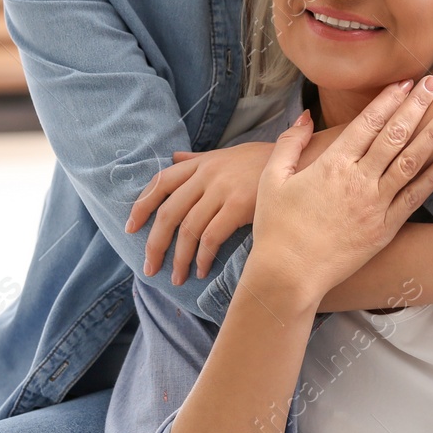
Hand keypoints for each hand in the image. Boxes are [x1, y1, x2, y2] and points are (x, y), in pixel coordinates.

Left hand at [127, 141, 269, 284]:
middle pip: (169, 212)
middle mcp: (207, 175)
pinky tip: (202, 270)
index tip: (131, 228)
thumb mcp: (226, 154)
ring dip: (180, 258)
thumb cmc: (264, 162)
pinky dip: (203, 257)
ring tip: (178, 278)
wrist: (301, 160)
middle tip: (150, 267)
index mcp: (201, 163)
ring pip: (188, 229)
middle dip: (155, 243)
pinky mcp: (239, 205)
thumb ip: (197, 160)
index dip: (142, 205)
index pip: (160, 182)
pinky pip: (211, 237)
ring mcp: (222, 189)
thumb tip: (172, 158)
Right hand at [248, 77, 432, 304]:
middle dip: (417, 105)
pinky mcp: (385, 229)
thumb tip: (305, 116)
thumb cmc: (276, 227)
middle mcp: (358, 181)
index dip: (389, 99)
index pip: (368, 122)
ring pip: (411, 162)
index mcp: (332, 164)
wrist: (289, 275)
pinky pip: (414, 198)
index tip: (406, 82)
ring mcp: (375, 206)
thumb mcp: (272, 178)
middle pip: (395, 135)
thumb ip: (289, 143)